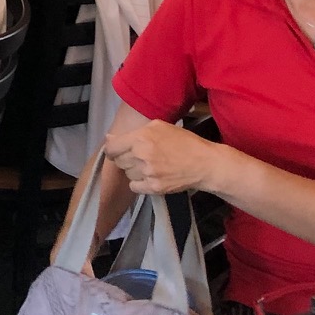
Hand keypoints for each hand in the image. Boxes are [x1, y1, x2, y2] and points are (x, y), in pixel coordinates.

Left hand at [102, 120, 222, 195]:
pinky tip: (150, 177)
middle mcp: (141, 155)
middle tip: (140, 157)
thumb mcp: (159, 127)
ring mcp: (148, 173)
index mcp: (141, 137)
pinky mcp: (154, 187)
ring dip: (134, 170)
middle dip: (126, 158)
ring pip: (127, 173)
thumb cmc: (183, 142)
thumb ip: (133, 132)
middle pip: (118, 161)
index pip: (111, 147)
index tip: (116, 151)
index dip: (112, 149)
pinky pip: (134, 186)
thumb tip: (109, 139)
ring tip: (149, 166)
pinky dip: (139, 183)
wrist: (205, 163)